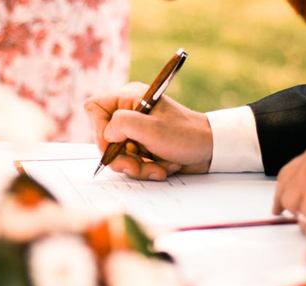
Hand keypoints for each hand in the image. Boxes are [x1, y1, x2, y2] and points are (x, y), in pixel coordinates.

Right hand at [84, 82, 212, 179]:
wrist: (211, 149)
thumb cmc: (185, 134)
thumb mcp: (150, 128)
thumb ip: (121, 125)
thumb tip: (106, 135)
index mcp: (129, 98)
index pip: (94, 108)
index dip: (99, 130)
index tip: (114, 145)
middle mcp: (129, 113)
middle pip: (104, 138)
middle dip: (120, 157)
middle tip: (136, 165)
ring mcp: (135, 131)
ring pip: (117, 154)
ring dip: (136, 167)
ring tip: (156, 168)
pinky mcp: (142, 146)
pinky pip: (131, 162)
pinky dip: (145, 169)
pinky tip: (161, 168)